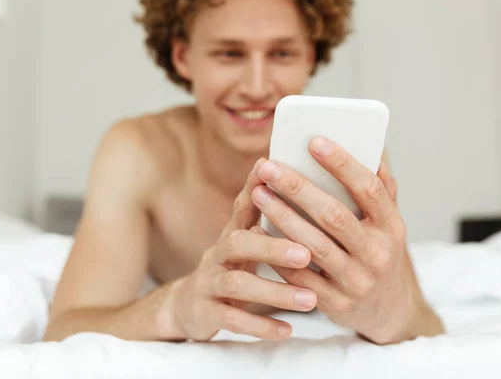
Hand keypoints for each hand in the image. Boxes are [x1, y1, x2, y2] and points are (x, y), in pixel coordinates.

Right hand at [172, 159, 316, 341]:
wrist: (190, 306)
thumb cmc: (232, 267)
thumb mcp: (245, 241)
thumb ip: (266, 218)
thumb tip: (295, 182)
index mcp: (232, 233)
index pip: (243, 207)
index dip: (254, 188)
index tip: (271, 170)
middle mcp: (217, 253)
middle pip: (238, 243)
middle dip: (271, 248)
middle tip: (305, 254)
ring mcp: (208, 283)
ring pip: (237, 284)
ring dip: (275, 292)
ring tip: (310, 301)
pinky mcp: (206, 311)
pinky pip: (232, 319)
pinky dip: (260, 325)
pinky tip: (287, 330)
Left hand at [251, 138, 443, 344]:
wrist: (388, 311)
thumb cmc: (380, 253)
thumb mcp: (388, 223)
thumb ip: (380, 189)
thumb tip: (371, 147)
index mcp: (392, 226)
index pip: (370, 189)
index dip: (343, 164)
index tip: (314, 141)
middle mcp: (378, 253)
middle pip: (334, 215)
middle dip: (298, 188)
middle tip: (269, 167)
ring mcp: (357, 281)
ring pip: (313, 245)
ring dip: (282, 217)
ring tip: (258, 193)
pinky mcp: (336, 303)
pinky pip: (300, 276)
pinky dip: (277, 252)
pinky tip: (256, 230)